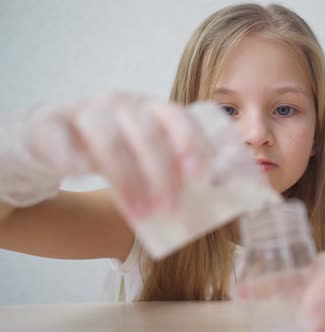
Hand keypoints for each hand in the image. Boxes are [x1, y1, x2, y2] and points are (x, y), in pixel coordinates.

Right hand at [11, 92, 207, 218]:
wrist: (54, 142)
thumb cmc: (114, 153)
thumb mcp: (146, 159)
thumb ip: (176, 173)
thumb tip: (219, 201)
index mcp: (151, 109)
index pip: (178, 116)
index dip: (191, 144)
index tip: (199, 178)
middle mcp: (121, 104)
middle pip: (147, 133)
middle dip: (162, 175)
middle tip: (169, 210)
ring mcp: (85, 111)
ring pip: (108, 137)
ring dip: (126, 178)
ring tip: (138, 214)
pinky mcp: (49, 123)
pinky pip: (57, 134)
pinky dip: (68, 153)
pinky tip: (78, 172)